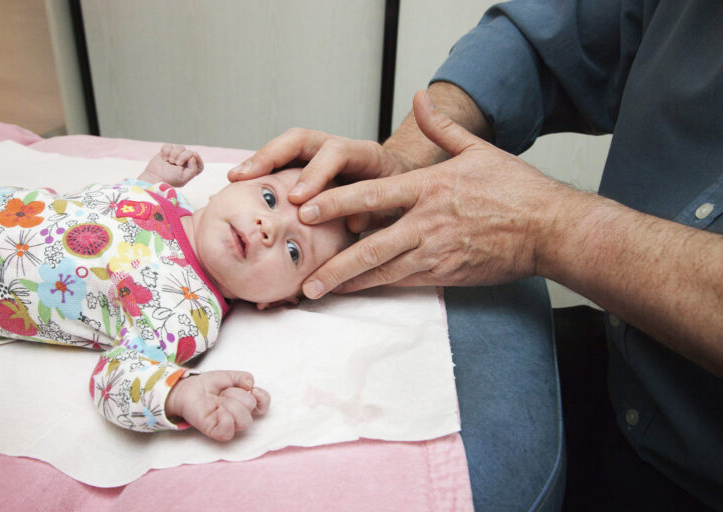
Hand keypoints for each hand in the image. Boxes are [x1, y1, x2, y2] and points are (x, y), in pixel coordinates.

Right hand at [140, 143, 203, 186]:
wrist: (154, 178)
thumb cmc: (170, 180)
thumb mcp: (184, 178)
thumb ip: (193, 169)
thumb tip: (192, 157)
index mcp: (190, 169)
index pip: (199, 161)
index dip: (196, 157)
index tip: (190, 159)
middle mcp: (184, 162)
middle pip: (190, 152)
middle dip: (183, 156)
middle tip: (176, 164)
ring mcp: (175, 156)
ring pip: (180, 147)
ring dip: (174, 154)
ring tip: (169, 161)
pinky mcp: (166, 152)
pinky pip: (169, 145)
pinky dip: (166, 151)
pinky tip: (164, 158)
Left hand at [165, 370, 269, 440]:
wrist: (188, 388)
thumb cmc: (209, 384)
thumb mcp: (229, 375)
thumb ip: (244, 377)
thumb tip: (251, 386)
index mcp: (244, 403)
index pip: (263, 406)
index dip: (262, 398)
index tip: (252, 389)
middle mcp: (238, 415)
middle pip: (251, 411)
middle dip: (239, 396)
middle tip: (224, 393)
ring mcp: (227, 424)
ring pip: (243, 422)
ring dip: (231, 406)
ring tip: (219, 401)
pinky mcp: (215, 431)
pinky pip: (228, 431)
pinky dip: (225, 419)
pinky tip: (217, 411)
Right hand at [227, 128, 410, 231]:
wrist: (399, 189)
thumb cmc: (395, 200)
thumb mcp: (392, 207)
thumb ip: (373, 212)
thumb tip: (352, 222)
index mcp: (365, 154)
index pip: (337, 153)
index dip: (316, 173)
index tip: (297, 199)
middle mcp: (337, 148)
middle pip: (301, 138)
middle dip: (272, 155)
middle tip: (248, 177)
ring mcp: (319, 154)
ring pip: (287, 147)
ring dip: (260, 160)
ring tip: (236, 178)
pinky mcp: (305, 165)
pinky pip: (282, 162)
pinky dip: (262, 171)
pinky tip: (243, 185)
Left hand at [297, 90, 569, 298]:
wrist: (550, 230)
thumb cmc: (516, 190)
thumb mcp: (478, 150)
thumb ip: (442, 128)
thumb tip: (420, 98)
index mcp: (430, 189)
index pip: (373, 195)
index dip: (337, 202)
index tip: (307, 209)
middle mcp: (427, 224)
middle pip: (372, 246)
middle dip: (336, 264)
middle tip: (306, 278)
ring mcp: (436, 252)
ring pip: (384, 272)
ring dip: (350, 283)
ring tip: (319, 291)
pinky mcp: (446, 274)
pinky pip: (405, 283)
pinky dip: (378, 287)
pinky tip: (357, 291)